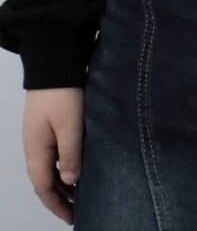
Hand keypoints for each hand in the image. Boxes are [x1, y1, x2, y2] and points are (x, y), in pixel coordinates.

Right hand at [22, 86, 83, 224]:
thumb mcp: (70, 125)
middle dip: (60, 197)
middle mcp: (34, 146)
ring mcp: (39, 135)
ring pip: (50, 167)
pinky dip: (64, 165)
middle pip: (45, 180)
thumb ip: (71, 155)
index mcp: (36, 150)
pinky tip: (77, 165)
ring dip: (63, 182)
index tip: (72, 218)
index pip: (43, 187)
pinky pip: (54, 153)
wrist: (54, 61)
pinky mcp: (48, 124)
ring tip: (80, 192)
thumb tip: (70, 182)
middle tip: (78, 209)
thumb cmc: (63, 94)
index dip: (57, 205)